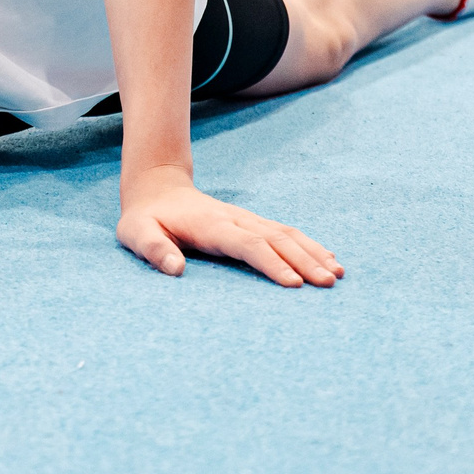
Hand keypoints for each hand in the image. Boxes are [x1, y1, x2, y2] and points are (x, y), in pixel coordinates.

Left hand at [117, 165, 339, 288]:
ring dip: (313, 252)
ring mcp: (246, 219)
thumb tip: (176, 270)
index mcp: (210, 226)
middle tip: (329, 284)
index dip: (271, 263)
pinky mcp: (252, 223)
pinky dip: (309, 245)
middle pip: (275, 239)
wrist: (156, 189)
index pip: (247, 244)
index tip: (294, 283)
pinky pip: (285, 232)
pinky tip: (328, 259)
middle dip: (304, 260)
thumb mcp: (136, 234)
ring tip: (338, 273)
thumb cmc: (146, 220)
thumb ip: (154, 250)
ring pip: (286, 234)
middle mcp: (234, 220)